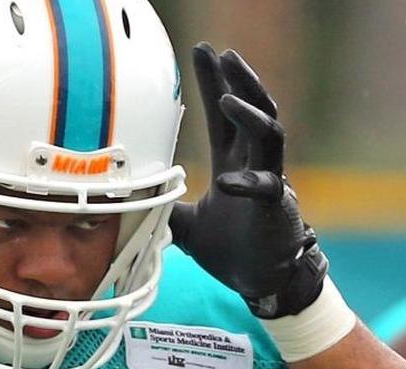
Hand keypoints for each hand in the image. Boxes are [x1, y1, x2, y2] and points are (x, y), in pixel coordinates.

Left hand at [170, 43, 326, 318]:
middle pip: (253, 110)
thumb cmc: (232, 250)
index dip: (214, 82)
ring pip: (270, 135)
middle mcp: (254, 165)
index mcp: (234, 163)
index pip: (223, 115)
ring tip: (228, 97)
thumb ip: (166, 207)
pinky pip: (268, 187)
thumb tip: (128, 202)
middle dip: (239, 80)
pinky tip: (229, 182)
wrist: (260, 281)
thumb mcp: (188, 224)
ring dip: (250, 115)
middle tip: (224, 54)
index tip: (203, 51)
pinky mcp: (277, 209)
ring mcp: (270, 183)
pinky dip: (248, 182)